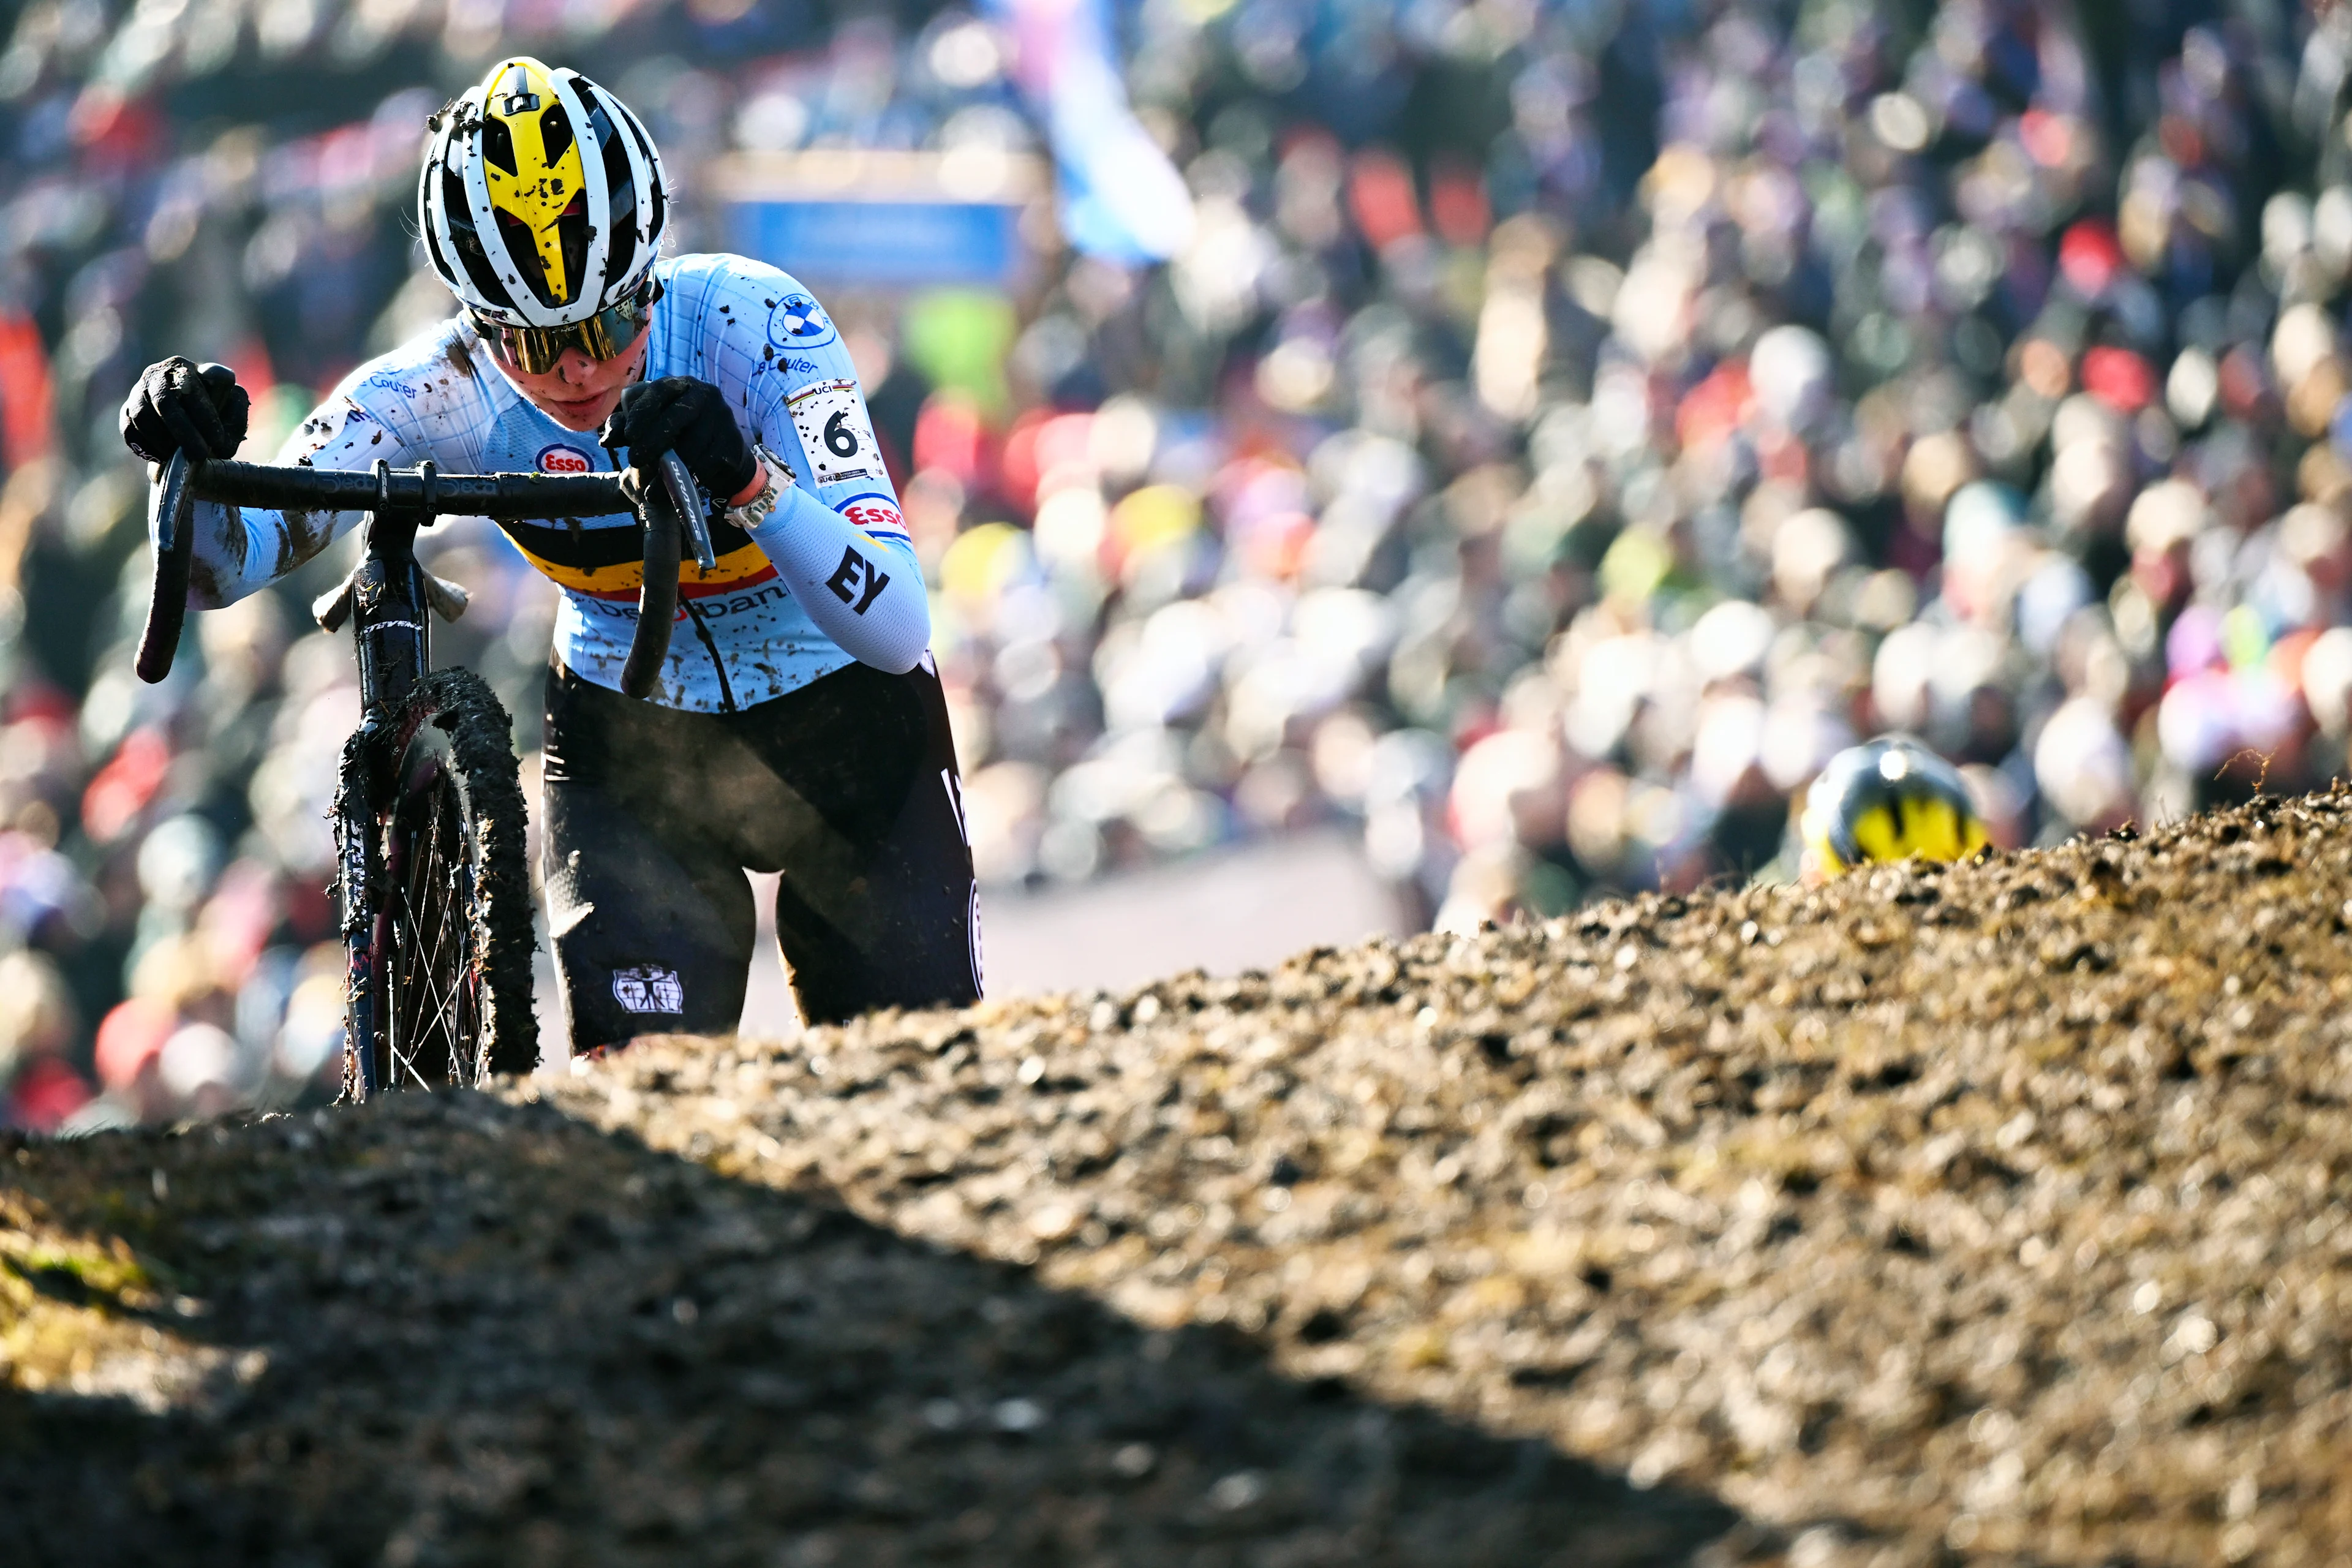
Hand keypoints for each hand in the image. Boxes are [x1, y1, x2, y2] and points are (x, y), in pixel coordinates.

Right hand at [120, 358, 249, 464]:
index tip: (217, 440)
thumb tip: (222, 426)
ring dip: (163, 441)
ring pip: (142, 415)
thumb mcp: (233, 414)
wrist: (193, 430)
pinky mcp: (127, 410)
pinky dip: (146, 446)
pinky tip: (163, 457)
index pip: (191, 386)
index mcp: (188, 369)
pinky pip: (129, 429)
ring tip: (181, 458)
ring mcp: (139, 390)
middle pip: (164, 400)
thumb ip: (235, 414)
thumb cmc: (216, 420)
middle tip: (199, 455)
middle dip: (183, 431)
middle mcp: (159, 373)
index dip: (204, 415)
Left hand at [599, 377, 757, 502]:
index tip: (629, 435)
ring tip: (652, 488)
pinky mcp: (732, 442)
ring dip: (672, 468)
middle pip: (679, 415)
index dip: (643, 411)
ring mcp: (722, 417)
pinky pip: (708, 462)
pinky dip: (691, 478)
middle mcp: (704, 394)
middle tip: (635, 460)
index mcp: (680, 384)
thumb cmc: (676, 434)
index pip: (659, 391)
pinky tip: (677, 488)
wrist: (720, 452)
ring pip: (694, 444)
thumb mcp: (648, 426)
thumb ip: (624, 428)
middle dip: (655, 440)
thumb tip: (605, 439)